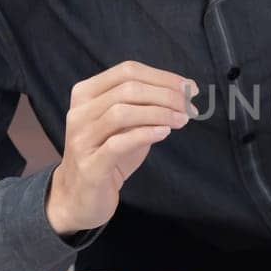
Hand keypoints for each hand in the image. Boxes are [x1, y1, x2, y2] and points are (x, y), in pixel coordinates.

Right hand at [46, 61, 198, 235]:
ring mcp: (81, 139)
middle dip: (166, 94)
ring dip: (160, 112)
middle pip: (128, 89)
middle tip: (190, 106)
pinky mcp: (90, 166)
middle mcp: (79, 112)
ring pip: (122, 112)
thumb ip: (145, 107)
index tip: (189, 87)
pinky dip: (146, 134)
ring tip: (183, 119)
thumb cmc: (108, 157)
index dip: (163, 77)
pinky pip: (118, 143)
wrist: (80, 199)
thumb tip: (183, 94)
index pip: (127, 71)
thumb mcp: (126, 126)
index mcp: (86, 94)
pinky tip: (165, 133)